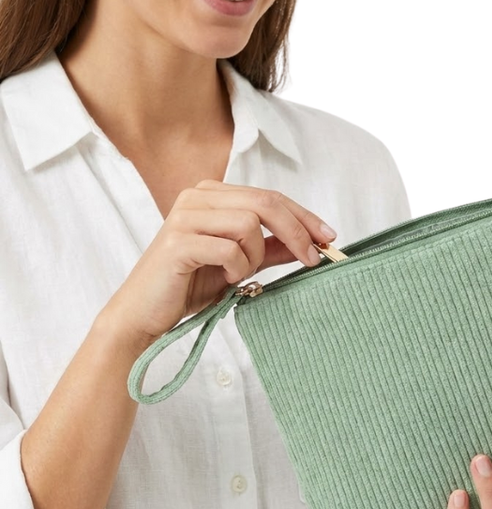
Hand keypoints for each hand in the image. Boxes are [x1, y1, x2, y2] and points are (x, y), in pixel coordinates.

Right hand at [103, 180, 335, 347]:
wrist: (146, 313)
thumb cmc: (190, 286)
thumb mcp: (240, 264)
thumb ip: (270, 250)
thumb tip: (309, 243)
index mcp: (212, 195)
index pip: (270, 197)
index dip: (304, 216)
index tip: (330, 237)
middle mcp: (197, 197)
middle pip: (265, 202)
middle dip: (297, 231)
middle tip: (314, 258)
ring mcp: (185, 216)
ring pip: (249, 224)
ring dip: (254, 256)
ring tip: (237, 274)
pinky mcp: (178, 241)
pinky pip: (229, 248)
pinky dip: (236, 268)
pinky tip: (223, 278)